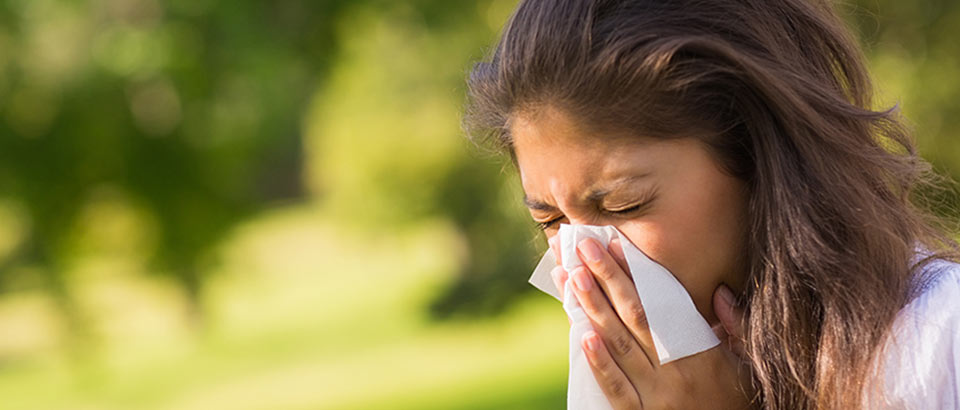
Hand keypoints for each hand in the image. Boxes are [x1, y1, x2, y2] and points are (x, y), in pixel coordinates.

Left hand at [548, 236, 756, 408]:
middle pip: (634, 317)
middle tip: (584, 248)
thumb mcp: (749, 364)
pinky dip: (599, 363)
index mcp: (701, 353)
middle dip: (606, 278)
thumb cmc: (738, 401)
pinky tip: (582, 336)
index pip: (661, 305)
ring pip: (619, 346)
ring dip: (593, 309)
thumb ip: (737, 327)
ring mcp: (656, 397)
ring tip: (573, 277)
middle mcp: (675, 372)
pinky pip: (617, 390)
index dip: (636, 275)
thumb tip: (720, 291)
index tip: (615, 246)